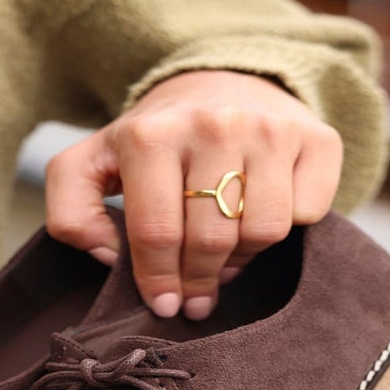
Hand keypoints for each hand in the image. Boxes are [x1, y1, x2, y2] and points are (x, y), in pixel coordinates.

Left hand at [44, 70, 342, 318]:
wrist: (224, 85)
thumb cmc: (155, 143)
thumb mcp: (93, 165)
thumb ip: (70, 210)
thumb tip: (108, 255)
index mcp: (150, 134)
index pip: (156, 233)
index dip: (159, 282)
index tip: (165, 305)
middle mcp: (214, 122)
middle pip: (210, 240)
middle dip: (199, 280)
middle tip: (195, 294)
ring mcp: (271, 127)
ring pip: (263, 232)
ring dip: (241, 257)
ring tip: (224, 251)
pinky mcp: (319, 138)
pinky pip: (306, 214)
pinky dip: (285, 228)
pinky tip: (260, 215)